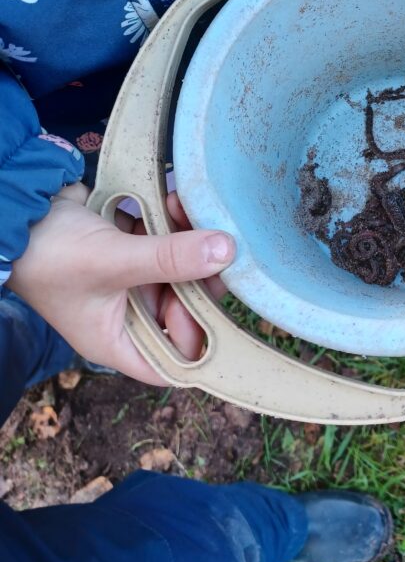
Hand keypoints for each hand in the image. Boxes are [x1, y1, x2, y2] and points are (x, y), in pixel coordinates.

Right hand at [8, 182, 234, 383]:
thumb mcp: (114, 260)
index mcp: (118, 341)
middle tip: (220, 248)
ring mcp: (129, 281)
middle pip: (185, 309)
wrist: (15, 207)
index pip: (175, 360)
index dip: (201, 341)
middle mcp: (127, 316)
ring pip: (179, 270)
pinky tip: (176, 201)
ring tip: (194, 213)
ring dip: (191, 243)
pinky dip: (173, 224)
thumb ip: (171, 258)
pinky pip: (164, 243)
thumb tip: (227, 252)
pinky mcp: (129, 248)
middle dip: (203, 278)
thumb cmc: (49, 252)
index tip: (217, 305)